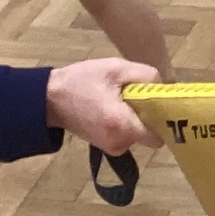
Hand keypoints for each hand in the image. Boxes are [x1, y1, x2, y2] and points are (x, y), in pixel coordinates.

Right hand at [46, 57, 161, 152]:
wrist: (50, 98)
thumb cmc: (82, 81)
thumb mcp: (116, 68)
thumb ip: (146, 76)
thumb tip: (164, 88)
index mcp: (122, 125)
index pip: (158, 136)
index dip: (164, 121)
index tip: (162, 104)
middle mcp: (119, 143)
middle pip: (149, 133)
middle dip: (147, 115)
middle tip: (136, 94)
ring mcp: (112, 147)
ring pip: (137, 133)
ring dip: (135, 117)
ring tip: (120, 98)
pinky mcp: (105, 146)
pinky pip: (126, 135)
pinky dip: (125, 122)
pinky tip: (112, 106)